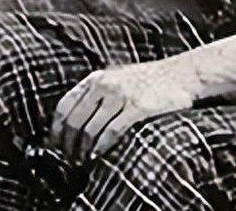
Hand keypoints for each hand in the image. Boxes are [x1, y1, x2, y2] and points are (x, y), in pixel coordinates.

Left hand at [49, 60, 198, 165]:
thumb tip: (72, 123)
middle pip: (74, 120)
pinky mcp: (137, 108)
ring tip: (83, 161)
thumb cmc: (147, 82)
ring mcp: (120, 95)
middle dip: (68, 144)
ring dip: (84, 150)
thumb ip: (96, 94)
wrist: (180, 74)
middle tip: (69, 159)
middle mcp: (104, 84)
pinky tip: (99, 156)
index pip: (65, 105)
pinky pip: (112, 132)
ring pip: (90, 129)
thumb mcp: (116, 79)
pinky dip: (102, 147)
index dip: (56, 128)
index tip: (55, 145)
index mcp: (96, 78)